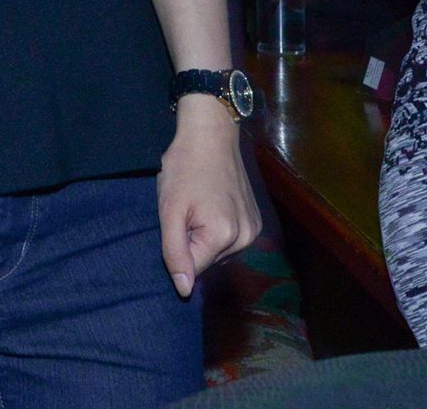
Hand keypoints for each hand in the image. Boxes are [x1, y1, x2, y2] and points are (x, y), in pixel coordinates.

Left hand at [158, 99, 262, 297]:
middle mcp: (246, 238)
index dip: (178, 248)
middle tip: (186, 209)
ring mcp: (254, 230)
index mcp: (224, 236)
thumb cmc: (185, 168)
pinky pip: (229, 240)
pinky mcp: (256, 222)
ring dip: (204, 236)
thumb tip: (184, 290)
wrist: (211, 135)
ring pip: (218, 251)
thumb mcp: (170, 210)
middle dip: (192, 242)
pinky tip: (211, 204)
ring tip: (198, 204)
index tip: (178, 219)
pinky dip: (217, 229)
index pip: (193, 269)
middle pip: (207, 260)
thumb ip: (175, 252)